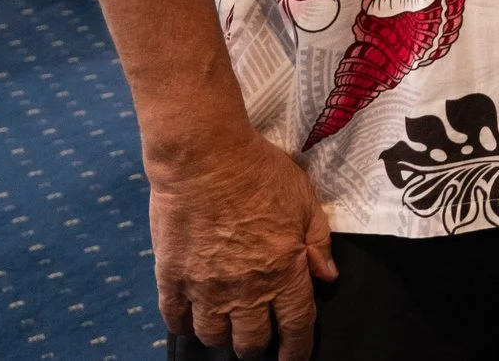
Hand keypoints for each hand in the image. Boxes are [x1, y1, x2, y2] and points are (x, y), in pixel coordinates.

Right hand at [149, 132, 337, 359]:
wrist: (204, 158)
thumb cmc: (260, 172)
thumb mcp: (304, 200)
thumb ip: (317, 242)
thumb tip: (327, 277)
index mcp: (283, 271)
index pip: (295, 326)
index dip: (297, 350)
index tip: (295, 358)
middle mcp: (245, 289)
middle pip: (251, 341)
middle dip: (259, 344)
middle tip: (259, 335)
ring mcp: (205, 288)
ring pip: (213, 337)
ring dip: (223, 336)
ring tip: (227, 325)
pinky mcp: (171, 279)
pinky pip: (176, 320)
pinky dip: (185, 325)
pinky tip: (193, 317)